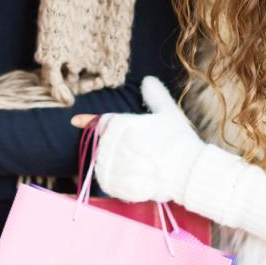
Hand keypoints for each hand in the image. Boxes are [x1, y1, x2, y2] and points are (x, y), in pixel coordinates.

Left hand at [76, 77, 205, 204]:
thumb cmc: (180, 140)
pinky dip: (114, 180)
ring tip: (137, 166)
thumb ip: (155, 95)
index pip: (102, 122)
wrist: (190, 172)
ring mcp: (115, 165)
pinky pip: (106, 181)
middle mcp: (115, 143)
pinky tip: (130, 179)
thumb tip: (147, 79)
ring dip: (114, 164)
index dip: (89, 121)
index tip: (75, 121)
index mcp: (123, 124)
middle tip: (140, 153)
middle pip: (103, 143)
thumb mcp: (168, 112)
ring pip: (102, 162)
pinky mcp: (117, 185)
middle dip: (115, 146)